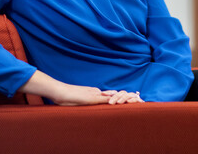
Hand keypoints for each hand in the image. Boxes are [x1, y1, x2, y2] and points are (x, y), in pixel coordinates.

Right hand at [19, 70, 143, 105]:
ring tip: (136, 99)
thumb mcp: (77, 100)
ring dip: (124, 98)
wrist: (59, 91)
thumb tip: (87, 105)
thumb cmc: (65, 97)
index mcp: (94, 93)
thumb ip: (84, 101)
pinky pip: (106, 100)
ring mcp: (95, 94)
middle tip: (139, 97)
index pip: (111, 94)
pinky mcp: (92, 98)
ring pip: (113, 96)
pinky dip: (115, 101)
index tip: (130, 97)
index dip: (121, 96)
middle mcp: (97, 92)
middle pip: (116, 94)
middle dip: (127, 96)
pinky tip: (122, 103)